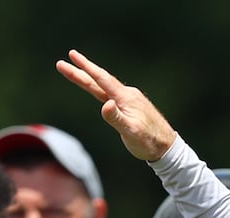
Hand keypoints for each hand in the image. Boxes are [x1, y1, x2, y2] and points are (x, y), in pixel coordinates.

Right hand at [55, 50, 177, 161]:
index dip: (85, 68)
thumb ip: (116, 118)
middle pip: (99, 81)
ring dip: (88, 79)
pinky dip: (99, 87)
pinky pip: (110, 93)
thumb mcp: (131, 132)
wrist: (167, 147)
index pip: (101, 79)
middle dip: (80, 71)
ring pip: (104, 87)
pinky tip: (98, 88)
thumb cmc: (148, 142)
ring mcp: (130, 99)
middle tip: (62, 63)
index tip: (71, 57)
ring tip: (75, 71)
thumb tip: (105, 104)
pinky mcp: (131, 106)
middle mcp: (127, 95)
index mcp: (125, 98)